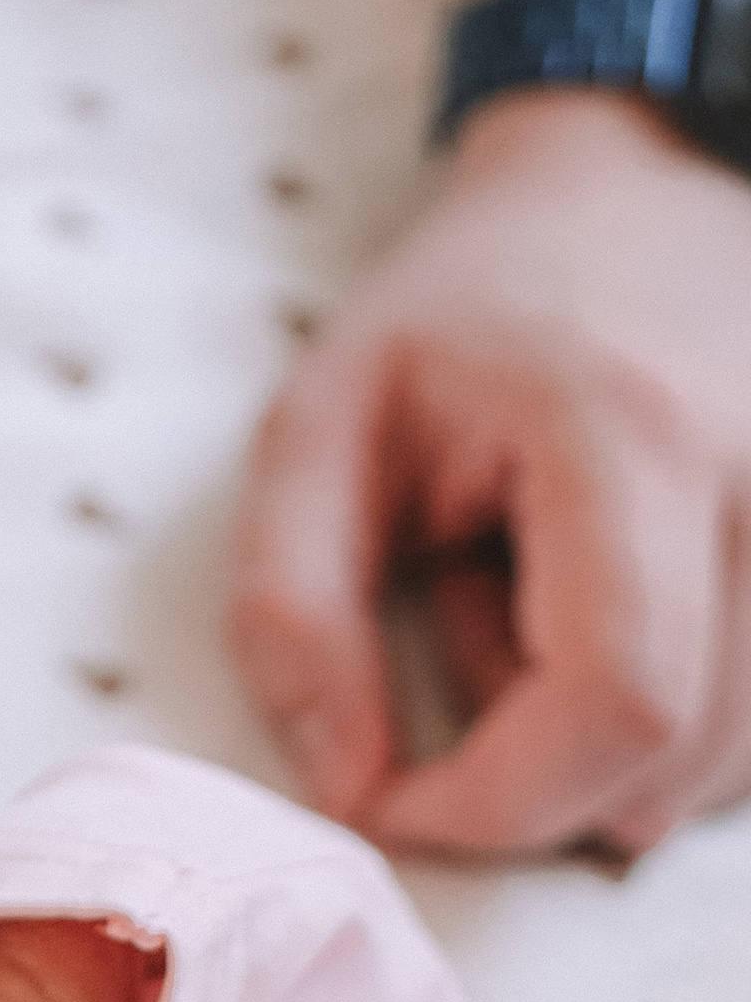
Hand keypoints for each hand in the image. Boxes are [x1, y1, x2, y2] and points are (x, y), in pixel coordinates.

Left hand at [229, 95, 750, 858]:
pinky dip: (671, 727)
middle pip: (681, 757)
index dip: (499, 800)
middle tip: (459, 634)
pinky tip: (613, 621)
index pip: (616, 701)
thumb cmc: (461, 318)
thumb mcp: (319, 428)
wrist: (625, 201)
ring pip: (730, 764)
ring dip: (605, 747)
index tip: (390, 795)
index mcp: (629, 436)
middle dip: (539, 775)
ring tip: (537, 603)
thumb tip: (348, 788)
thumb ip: (294, 611)